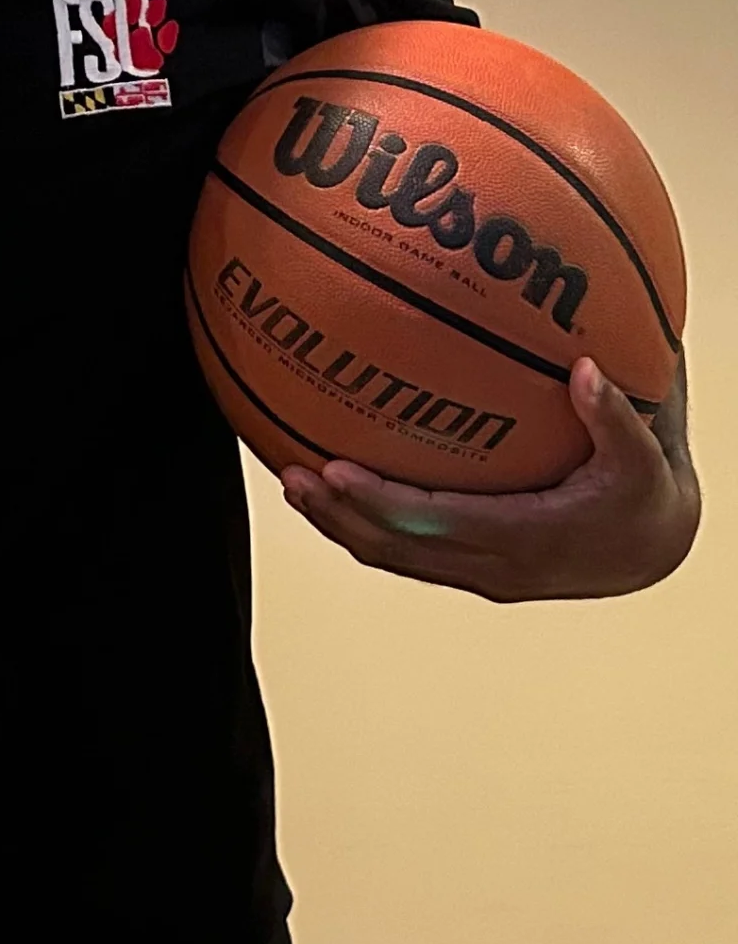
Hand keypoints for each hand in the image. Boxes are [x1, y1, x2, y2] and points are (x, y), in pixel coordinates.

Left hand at [280, 354, 698, 603]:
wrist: (651, 551)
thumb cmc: (643, 496)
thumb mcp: (642, 457)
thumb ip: (612, 415)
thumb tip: (583, 368)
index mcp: (526, 537)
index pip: (434, 523)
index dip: (380, 502)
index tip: (335, 470)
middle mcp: (494, 565)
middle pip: (396, 548)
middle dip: (338, 516)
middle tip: (291, 476)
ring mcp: (481, 574)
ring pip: (393, 558)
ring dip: (340, 526)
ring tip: (295, 487)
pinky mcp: (475, 572)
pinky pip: (408, 554)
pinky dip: (367, 528)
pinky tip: (336, 494)